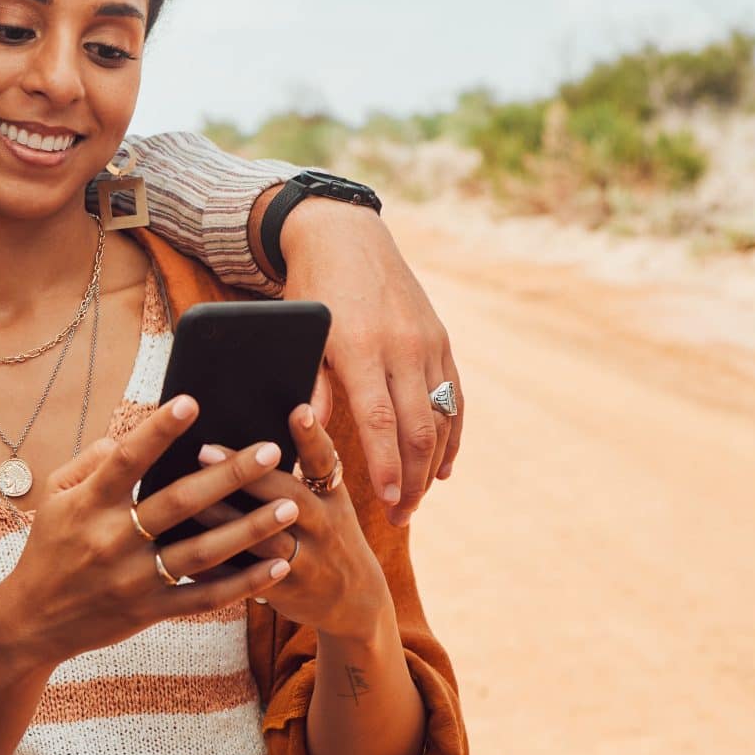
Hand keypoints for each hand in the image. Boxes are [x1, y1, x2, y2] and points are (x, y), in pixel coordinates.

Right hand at [0, 396, 298, 669]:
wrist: (32, 621)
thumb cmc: (48, 549)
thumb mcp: (53, 497)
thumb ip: (89, 462)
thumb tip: (124, 438)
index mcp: (87, 505)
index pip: (127, 459)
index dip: (158, 430)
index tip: (192, 402)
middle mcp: (112, 540)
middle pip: (179, 502)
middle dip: (229, 475)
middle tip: (270, 451)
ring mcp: (133, 579)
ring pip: (201, 552)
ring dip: (250, 529)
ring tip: (288, 507)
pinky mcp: (150, 611)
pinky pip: (204, 597)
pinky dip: (243, 583)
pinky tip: (277, 565)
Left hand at [196, 407, 394, 641]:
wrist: (354, 600)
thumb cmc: (327, 534)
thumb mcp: (329, 501)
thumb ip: (302, 468)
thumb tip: (260, 427)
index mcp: (330, 496)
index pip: (324, 461)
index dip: (312, 436)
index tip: (298, 409)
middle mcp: (323, 525)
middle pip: (286, 496)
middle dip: (246, 474)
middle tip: (204, 449)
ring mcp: (308, 560)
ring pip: (262, 539)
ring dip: (223, 518)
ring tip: (184, 497)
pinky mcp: (287, 592)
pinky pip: (245, 578)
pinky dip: (213, 565)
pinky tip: (179, 547)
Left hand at [276, 200, 462, 526]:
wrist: (345, 236)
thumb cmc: (310, 291)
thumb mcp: (301, 336)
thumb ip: (309, 385)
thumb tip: (305, 438)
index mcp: (360, 347)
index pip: (378, 420)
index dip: (386, 466)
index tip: (387, 503)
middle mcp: (401, 346)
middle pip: (416, 427)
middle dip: (411, 479)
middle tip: (400, 517)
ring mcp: (427, 343)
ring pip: (440, 417)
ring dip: (431, 465)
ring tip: (417, 501)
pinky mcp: (441, 340)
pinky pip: (454, 397)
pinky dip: (452, 436)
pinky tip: (443, 467)